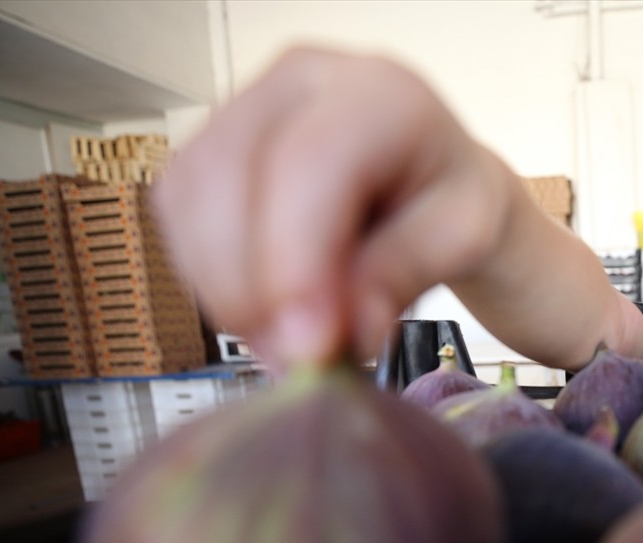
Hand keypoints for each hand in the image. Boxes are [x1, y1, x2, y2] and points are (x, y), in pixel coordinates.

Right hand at [153, 47, 509, 370]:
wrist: (431, 179)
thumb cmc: (449, 199)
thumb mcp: (464, 238)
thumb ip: (404, 275)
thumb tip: (345, 330)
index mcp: (376, 92)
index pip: (310, 163)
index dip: (294, 260)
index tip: (308, 343)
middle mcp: (300, 82)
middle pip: (229, 175)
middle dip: (250, 287)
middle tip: (295, 359)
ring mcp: (244, 108)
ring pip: (190, 198)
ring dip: (224, 289)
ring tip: (285, 342)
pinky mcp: (209, 148)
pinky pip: (179, 216)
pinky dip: (209, 277)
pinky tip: (260, 310)